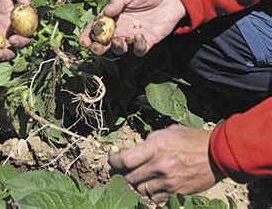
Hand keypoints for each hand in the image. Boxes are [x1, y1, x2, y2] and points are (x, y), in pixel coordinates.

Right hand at [80, 0, 185, 56]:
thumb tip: (106, 11)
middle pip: (103, 43)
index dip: (88, 35)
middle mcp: (119, 28)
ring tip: (118, 40)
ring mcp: (132, 36)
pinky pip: (139, 50)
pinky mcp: (146, 42)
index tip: (84, 41)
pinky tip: (140, 35)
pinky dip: (138, 46)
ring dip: (116, 47)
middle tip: (97, 47)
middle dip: (97, 48)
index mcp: (112, 16)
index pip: (96, 28)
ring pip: (119, 49)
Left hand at [109, 125, 223, 203]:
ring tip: (138, 179)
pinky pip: (155, 198)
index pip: (125, 160)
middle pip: (130, 177)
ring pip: (140, 189)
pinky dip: (151, 194)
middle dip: (124, 174)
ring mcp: (168, 180)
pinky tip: (152, 187)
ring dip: (137, 185)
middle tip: (123, 172)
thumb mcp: (168, 132)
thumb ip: (150, 141)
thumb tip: (136, 150)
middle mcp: (160, 165)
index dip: (114, 162)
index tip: (112, 161)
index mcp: (156, 147)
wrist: (217, 154)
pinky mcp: (177, 191)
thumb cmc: (192, 139)